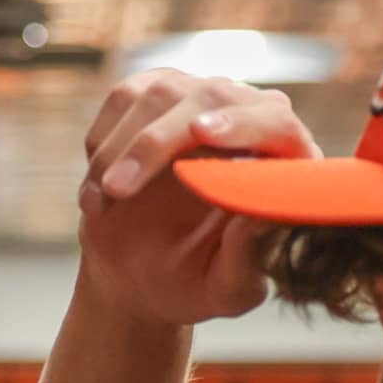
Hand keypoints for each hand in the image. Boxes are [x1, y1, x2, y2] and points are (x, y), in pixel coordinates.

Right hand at [77, 70, 322, 327]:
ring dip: (122, 148)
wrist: (142, 274)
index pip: (276, 122)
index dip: (242, 123)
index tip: (199, 133)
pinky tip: (99, 192)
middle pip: (212, 96)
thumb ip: (248, 262)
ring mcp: (199, 99)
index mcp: (283, 163)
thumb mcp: (227, 290)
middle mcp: (247, 118)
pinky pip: (124, 99)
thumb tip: (259, 219)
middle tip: (119, 187)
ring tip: (104, 201)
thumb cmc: (197, 283)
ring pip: (160, 92)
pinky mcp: (155, 96)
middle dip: (157, 142)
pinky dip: (102, 145)